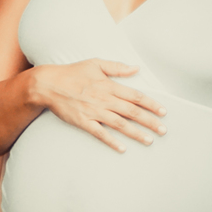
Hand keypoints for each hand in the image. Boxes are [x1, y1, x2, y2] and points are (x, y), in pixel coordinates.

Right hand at [34, 59, 165, 152]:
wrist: (48, 85)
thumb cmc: (72, 73)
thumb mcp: (95, 63)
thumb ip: (117, 67)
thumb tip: (136, 68)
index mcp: (109, 85)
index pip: (135, 96)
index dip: (151, 104)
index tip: (163, 111)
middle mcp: (104, 99)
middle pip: (132, 111)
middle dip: (149, 121)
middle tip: (163, 130)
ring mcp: (94, 111)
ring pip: (120, 124)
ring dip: (136, 133)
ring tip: (149, 140)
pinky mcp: (83, 122)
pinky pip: (100, 133)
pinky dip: (112, 141)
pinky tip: (123, 148)